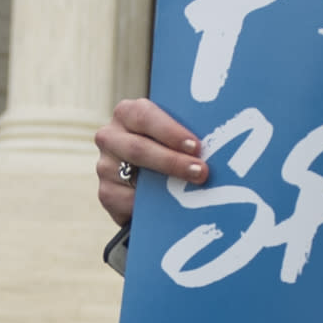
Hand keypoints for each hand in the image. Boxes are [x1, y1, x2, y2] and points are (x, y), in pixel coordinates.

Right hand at [92, 98, 205, 228]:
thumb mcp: (173, 136)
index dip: (170, 131)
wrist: (148, 179)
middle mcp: (111, 136)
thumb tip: (217, 145)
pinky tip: (171, 208)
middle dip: (172, 161)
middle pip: (138, 148)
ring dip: (164, 184)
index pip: (144, 115)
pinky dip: (150, 205)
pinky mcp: (106, 193)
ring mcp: (105, 165)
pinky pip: (126, 201)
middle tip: (201, 172)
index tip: (196, 146)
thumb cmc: (169, 149)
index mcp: (128, 113)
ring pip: (132, 176)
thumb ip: (185, 137)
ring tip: (191, 190)